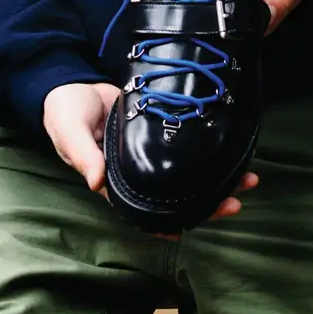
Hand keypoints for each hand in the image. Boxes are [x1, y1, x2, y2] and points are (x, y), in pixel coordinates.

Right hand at [41, 77, 259, 222]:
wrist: (72, 82)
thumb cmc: (65, 111)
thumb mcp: (69, 131)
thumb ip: (82, 154)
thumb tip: (97, 182)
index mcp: (113, 179)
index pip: (143, 209)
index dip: (165, 222)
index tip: (188, 230)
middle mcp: (138, 171)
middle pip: (176, 195)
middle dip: (207, 202)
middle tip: (235, 202)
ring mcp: (153, 152)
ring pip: (189, 173)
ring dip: (218, 177)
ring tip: (247, 178)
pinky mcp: (162, 130)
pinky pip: (190, 146)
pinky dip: (210, 150)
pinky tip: (233, 152)